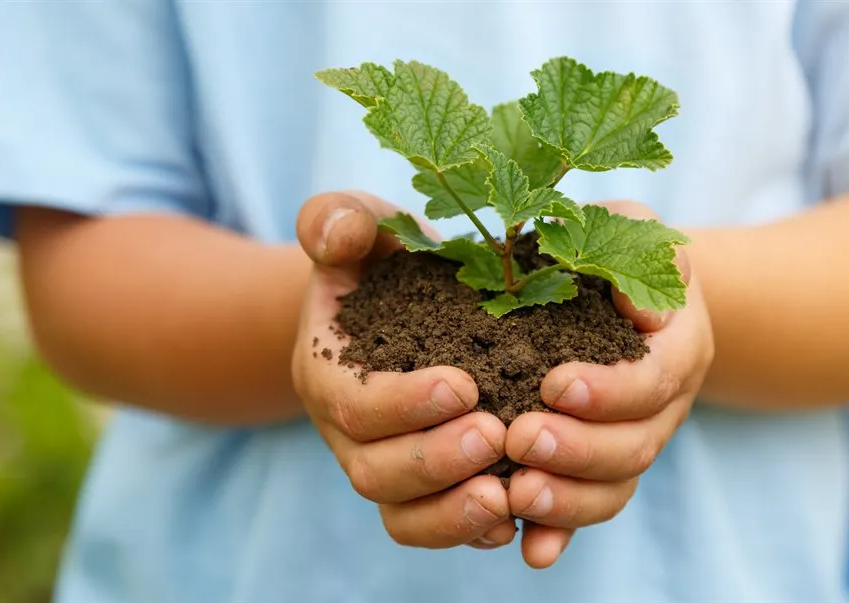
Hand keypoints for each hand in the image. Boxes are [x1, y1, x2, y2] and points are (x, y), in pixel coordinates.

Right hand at [291, 191, 516, 548]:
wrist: (397, 302)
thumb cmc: (383, 259)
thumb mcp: (362, 226)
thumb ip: (341, 219)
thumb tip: (336, 233)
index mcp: (329, 373)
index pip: (353, 405)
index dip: (403, 403)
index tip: (464, 383)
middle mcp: (350, 433)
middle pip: (375, 473)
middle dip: (434, 461)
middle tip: (496, 434)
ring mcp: (386, 467)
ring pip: (404, 516)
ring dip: (454, 513)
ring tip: (508, 494)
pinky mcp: (425, 490)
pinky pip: (437, 528)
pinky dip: (472, 531)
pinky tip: (520, 517)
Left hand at [504, 200, 713, 567]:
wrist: (630, 292)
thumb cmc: (618, 249)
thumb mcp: (628, 228)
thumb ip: (635, 251)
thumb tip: (635, 306)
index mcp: (676, 347)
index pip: (654, 380)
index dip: (610, 391)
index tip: (553, 384)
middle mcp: (664, 405)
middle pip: (637, 446)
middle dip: (580, 450)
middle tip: (521, 440)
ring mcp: (634, 441)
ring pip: (616, 489)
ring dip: (569, 499)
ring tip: (515, 493)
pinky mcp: (602, 468)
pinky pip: (589, 509)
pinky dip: (563, 532)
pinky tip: (531, 548)